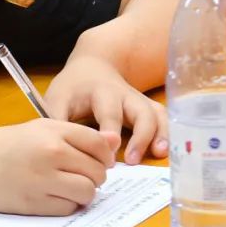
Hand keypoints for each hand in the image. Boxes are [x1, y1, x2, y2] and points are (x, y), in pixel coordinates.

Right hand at [0, 119, 117, 215]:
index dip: (105, 156)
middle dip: (96, 176)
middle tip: (83, 176)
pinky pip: (69, 208)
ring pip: (88, 191)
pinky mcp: (35, 203)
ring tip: (71, 187)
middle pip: (97, 170)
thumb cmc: (7, 145)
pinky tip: (55, 196)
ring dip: (85, 192)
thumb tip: (114, 143)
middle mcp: (51, 153)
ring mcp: (43, 179)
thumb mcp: (41, 129)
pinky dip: (68, 204)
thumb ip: (78, 135)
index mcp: (54, 130)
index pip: (99, 145)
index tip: (100, 160)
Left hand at [45, 54, 168, 164]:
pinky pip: (163, 118)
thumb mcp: (57, 98)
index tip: (110, 149)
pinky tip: (163, 151)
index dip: (111, 129)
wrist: (93, 66)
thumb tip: (58, 149)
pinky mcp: (148, 108)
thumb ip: (57, 120)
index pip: (109, 111)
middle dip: (140, 135)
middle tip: (132, 160)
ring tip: (159, 154)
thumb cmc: (73, 87)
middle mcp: (125, 95)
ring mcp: (139, 101)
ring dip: (160, 134)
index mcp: (101, 91)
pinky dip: (167, 134)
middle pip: (141, 111)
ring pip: (157, 114)